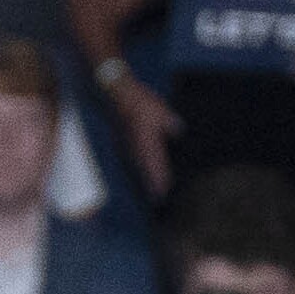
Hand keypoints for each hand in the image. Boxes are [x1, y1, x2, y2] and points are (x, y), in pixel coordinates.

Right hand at [108, 73, 179, 197]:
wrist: (115, 95)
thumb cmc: (139, 101)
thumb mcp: (160, 110)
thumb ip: (169, 122)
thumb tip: (179, 130)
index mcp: (146, 142)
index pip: (154, 165)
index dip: (159, 179)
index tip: (163, 192)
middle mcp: (134, 147)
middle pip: (144, 170)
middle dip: (151, 183)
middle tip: (157, 198)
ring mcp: (125, 145)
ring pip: (136, 165)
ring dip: (143, 176)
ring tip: (149, 187)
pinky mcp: (120, 139)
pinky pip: (130, 157)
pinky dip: (137, 165)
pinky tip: (139, 168)